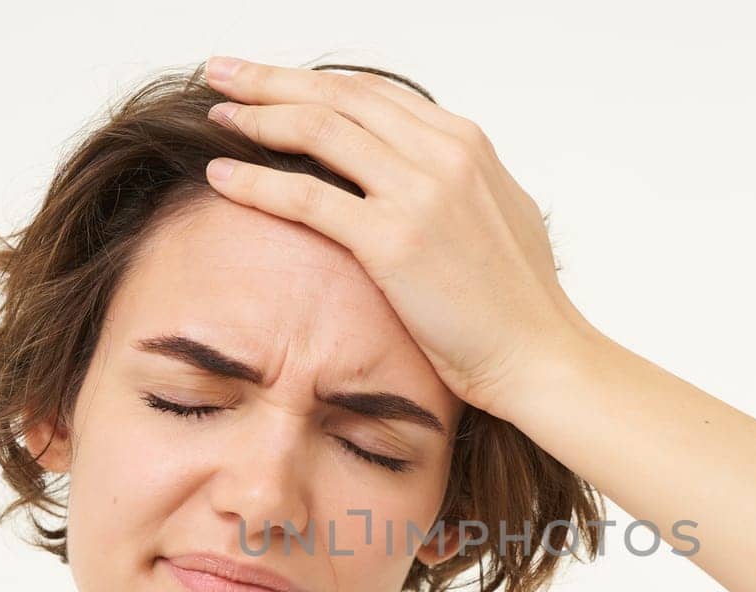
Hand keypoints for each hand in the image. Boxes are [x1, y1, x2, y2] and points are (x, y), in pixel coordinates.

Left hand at [198, 55, 591, 417]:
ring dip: (257, 116)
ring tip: (216, 112)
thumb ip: (459, 185)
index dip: (316, 82)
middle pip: (339, 96)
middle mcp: (444, 153)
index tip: (274, 82)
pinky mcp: (394, 240)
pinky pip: (307, 197)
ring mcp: (419, 193)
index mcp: (467, 143)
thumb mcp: (499, 218)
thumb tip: (424, 178)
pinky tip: (222, 175)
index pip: (374, 92)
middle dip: (273, 80)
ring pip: (318, 131)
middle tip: (224, 71)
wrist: (539, 355)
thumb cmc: (520, 305)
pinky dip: (257, 181)